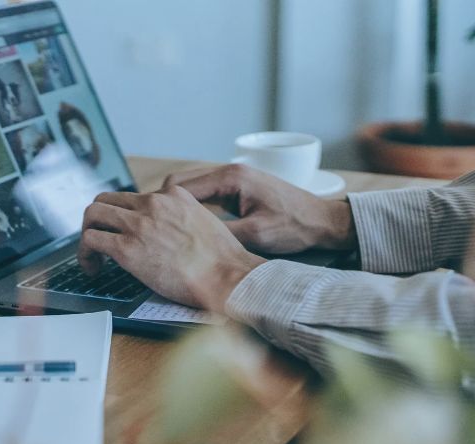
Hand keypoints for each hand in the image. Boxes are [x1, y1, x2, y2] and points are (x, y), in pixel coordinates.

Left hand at [77, 185, 266, 312]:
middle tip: (100, 240)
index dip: (124, 215)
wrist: (228, 276)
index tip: (124, 231)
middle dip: (99, 220)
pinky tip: (93, 268)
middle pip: (107, 199)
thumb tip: (167, 233)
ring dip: (87, 233)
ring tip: (93, 255)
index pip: (134, 196)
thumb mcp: (206, 222)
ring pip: (93, 214)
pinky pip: (90, 240)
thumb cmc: (223, 261)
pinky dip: (85, 254)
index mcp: (173, 195)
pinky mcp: (127, 247)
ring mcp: (138, 223)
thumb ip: (183, 218)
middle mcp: (153, 203)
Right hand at [163, 164, 356, 253]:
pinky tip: (189, 227)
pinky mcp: (238, 188)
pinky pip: (206, 195)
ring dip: (178, 207)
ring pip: (192, 189)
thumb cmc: (295, 226)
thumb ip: (220, 234)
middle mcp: (230, 172)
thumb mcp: (256, 235)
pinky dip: (193, 209)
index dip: (161, 206)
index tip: (150, 225)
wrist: (324, 221)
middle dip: (165, 206)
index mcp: (232, 178)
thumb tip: (188, 240)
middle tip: (154, 230)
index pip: (181, 186)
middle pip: (181, 184)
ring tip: (167, 231)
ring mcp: (234, 179)